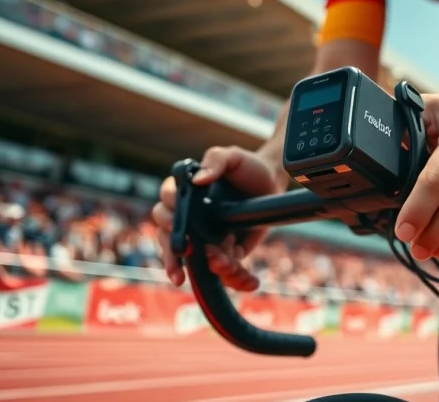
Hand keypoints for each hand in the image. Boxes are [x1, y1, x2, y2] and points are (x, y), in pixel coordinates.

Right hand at [151, 147, 284, 289]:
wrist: (273, 183)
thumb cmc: (248, 166)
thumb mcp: (233, 157)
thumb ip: (215, 160)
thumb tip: (197, 180)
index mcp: (185, 194)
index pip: (165, 204)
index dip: (168, 214)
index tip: (177, 220)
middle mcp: (190, 219)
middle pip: (167, 239)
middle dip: (171, 254)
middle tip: (184, 257)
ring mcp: (206, 238)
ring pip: (193, 261)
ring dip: (206, 267)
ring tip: (224, 263)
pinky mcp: (226, 251)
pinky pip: (223, 271)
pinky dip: (233, 278)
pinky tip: (249, 280)